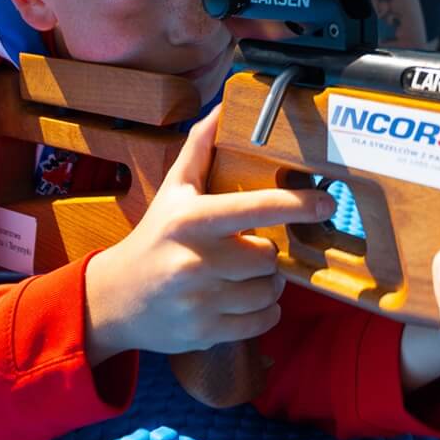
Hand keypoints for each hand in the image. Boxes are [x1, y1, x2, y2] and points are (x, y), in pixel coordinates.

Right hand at [83, 107, 334, 361]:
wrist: (114, 299)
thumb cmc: (153, 237)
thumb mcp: (172, 190)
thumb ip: (199, 148)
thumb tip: (223, 107)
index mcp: (191, 219)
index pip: (255, 208)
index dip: (297, 205)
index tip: (326, 203)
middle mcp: (195, 260)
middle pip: (269, 256)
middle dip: (265, 253)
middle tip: (246, 251)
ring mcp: (200, 300)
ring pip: (268, 291)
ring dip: (266, 284)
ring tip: (241, 277)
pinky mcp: (204, 332)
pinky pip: (261, 322)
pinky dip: (262, 313)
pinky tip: (242, 301)